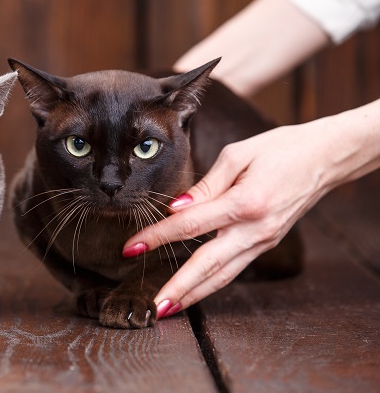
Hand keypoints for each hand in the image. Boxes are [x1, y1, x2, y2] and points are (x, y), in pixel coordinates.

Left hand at [122, 119, 341, 317]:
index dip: (157, 237)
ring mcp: (263, 240)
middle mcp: (255, 229)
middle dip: (178, 286)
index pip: (190, 225)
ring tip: (168, 308)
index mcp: (245, 202)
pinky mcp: (266, 244)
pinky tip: (193, 290)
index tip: (131, 247)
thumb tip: (175, 208)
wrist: (325, 158)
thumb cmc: (280, 148)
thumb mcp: (238, 155)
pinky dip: (212, 282)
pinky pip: (234, 268)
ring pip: (223, 275)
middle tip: (153, 305)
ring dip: (194, 295)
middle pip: (208, 264)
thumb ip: (204, 185)